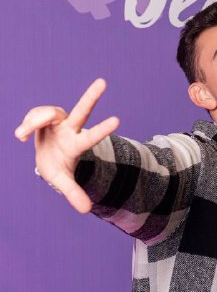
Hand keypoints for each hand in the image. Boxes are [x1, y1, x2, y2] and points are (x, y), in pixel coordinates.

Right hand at [14, 78, 119, 213]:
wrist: (47, 156)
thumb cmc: (58, 167)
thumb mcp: (62, 181)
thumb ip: (74, 192)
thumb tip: (87, 210)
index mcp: (77, 144)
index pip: (91, 137)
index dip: (102, 130)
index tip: (118, 120)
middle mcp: (71, 128)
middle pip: (82, 110)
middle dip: (91, 96)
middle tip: (103, 81)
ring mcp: (58, 120)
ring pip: (47, 114)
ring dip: (34, 122)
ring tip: (23, 135)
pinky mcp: (45, 116)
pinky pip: (35, 115)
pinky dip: (27, 125)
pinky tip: (23, 136)